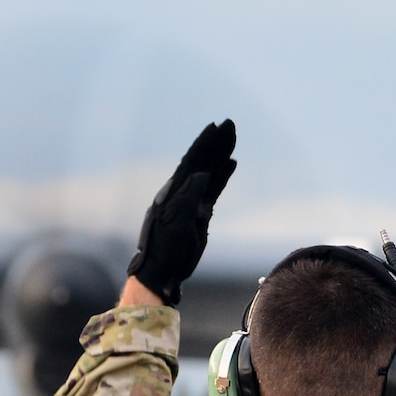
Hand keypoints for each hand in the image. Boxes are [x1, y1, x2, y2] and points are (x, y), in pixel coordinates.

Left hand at [124, 120, 236, 305]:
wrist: (162, 270)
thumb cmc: (166, 249)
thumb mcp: (177, 223)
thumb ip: (188, 198)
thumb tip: (202, 175)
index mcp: (175, 191)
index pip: (193, 161)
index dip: (205, 144)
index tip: (218, 127)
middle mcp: (182, 191)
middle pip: (202, 161)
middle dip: (215, 143)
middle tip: (230, 125)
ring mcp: (191, 201)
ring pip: (209, 172)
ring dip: (220, 155)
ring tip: (232, 139)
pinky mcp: (199, 212)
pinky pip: (213, 188)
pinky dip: (222, 175)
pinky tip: (231, 165)